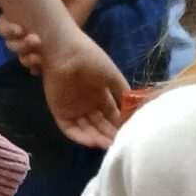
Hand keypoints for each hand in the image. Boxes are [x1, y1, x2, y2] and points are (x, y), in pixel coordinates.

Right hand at [0, 0, 103, 72]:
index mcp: (15, 12)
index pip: (3, 28)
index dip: (6, 32)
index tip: (18, 29)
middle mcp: (24, 27)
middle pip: (12, 44)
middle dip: (19, 46)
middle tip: (35, 41)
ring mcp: (39, 38)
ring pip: (24, 56)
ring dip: (27, 60)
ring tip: (38, 59)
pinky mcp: (54, 46)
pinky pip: (42, 64)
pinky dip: (39, 69)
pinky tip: (42, 69)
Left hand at [35, 23, 128, 147]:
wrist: (66, 51)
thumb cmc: (91, 59)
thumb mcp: (112, 76)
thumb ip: (123, 93)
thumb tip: (135, 110)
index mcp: (100, 95)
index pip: (112, 116)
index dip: (119, 126)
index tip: (129, 135)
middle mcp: (88, 104)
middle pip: (100, 125)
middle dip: (109, 135)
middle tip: (119, 145)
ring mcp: (73, 109)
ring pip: (86, 130)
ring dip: (96, 138)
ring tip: (107, 145)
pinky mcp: (59, 112)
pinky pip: (70, 129)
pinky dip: (81, 137)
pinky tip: (92, 141)